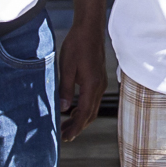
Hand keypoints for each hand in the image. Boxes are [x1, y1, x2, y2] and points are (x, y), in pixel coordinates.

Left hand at [57, 16, 107, 140]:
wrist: (89, 29)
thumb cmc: (77, 45)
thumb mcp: (67, 68)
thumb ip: (66, 89)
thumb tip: (64, 109)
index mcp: (92, 85)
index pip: (85, 113)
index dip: (76, 128)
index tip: (67, 138)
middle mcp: (99, 86)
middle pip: (90, 114)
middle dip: (78, 127)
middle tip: (64, 136)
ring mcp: (100, 83)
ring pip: (92, 108)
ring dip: (80, 119)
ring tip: (66, 126)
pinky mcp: (98, 79)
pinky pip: (92, 100)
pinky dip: (84, 109)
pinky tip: (73, 110)